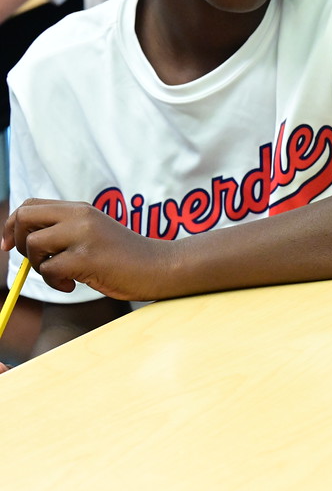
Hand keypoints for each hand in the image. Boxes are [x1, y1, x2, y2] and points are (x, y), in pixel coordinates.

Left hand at [2, 199, 171, 300]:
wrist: (159, 266)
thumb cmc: (124, 256)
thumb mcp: (93, 232)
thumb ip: (64, 229)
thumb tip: (19, 240)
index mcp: (81, 208)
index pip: (30, 204)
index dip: (12, 224)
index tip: (9, 245)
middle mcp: (80, 216)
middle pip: (24, 218)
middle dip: (18, 242)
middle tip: (35, 260)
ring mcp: (83, 235)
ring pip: (33, 245)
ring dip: (38, 266)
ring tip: (60, 275)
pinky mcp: (86, 258)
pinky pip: (49, 270)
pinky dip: (54, 283)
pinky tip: (72, 285)